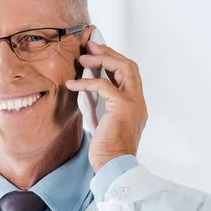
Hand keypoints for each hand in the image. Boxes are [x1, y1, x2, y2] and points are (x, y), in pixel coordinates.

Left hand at [66, 41, 147, 172]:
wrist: (114, 165)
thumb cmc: (107, 149)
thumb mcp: (104, 121)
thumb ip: (101, 105)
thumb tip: (87, 90)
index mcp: (136, 104)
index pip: (128, 75)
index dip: (113, 61)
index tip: (97, 53)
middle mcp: (138, 101)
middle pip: (129, 66)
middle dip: (109, 53)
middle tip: (90, 45)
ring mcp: (133, 102)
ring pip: (124, 69)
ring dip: (102, 59)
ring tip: (83, 57)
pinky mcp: (122, 106)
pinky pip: (104, 86)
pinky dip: (86, 82)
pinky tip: (71, 84)